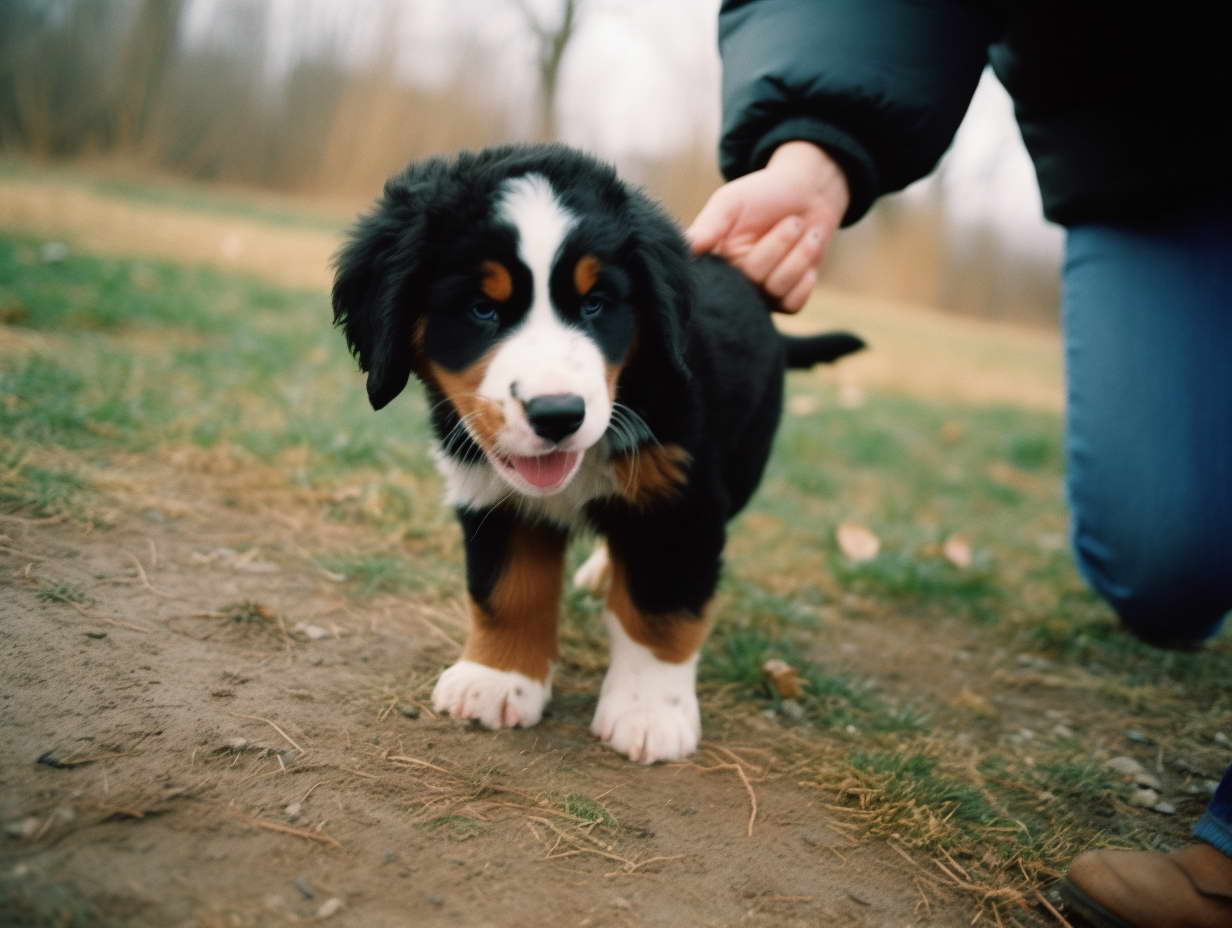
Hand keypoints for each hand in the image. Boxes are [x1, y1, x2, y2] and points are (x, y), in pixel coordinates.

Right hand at [686, 141, 848, 312]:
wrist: (808, 193)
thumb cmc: (764, 193)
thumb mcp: (731, 202)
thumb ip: (708, 225)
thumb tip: (686, 246)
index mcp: (714, 260)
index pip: (711, 280)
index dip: (731, 264)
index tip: (748, 238)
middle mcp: (734, 281)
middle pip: (752, 279)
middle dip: (778, 245)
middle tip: (792, 221)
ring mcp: (759, 293)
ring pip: (775, 290)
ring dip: (799, 256)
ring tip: (803, 230)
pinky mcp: (785, 300)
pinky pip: (792, 304)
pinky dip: (805, 279)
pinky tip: (806, 253)